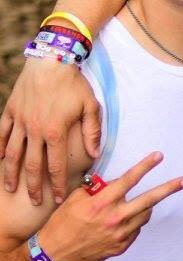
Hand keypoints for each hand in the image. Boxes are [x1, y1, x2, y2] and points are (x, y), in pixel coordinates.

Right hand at [1, 59, 101, 204]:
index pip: (55, 166)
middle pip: (30, 165)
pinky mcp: (10, 111)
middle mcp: (34, 130)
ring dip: (10, 173)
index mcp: (55, 132)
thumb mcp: (91, 108)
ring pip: (11, 153)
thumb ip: (92, 133)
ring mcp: (20, 121)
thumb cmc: (75, 84)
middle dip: (32, 186)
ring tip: (10, 188)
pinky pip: (1, 133)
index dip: (56, 184)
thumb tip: (96, 155)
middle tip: (33, 202)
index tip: (57, 198)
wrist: (51, 59)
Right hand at [35, 152, 182, 260]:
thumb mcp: (75, 199)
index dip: (145, 166)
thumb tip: (111, 181)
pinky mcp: (121, 246)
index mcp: (102, 203)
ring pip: (145, 214)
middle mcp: (115, 218)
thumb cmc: (63, 223)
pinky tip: (122, 221)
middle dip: (169, 188)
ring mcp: (120, 234)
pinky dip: (133, 222)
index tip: (159, 156)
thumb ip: (96, 189)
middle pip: (149, 200)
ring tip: (143, 202)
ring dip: (146, 206)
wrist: (55, 253)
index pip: (129, 180)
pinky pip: (135, 229)